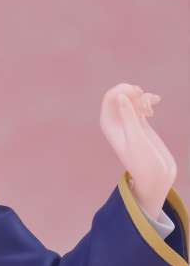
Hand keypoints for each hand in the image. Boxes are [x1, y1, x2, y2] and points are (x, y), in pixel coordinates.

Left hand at [100, 83, 176, 218]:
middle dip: (132, 92)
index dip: (123, 89)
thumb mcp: (136, 138)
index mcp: (109, 125)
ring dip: (142, 97)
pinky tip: (155, 105)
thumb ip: (128, 117)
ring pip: (131, 98)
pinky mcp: (140, 123)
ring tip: (150, 108)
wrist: (156, 176)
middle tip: (144, 98)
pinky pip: (140, 104)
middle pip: (119, 94)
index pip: (109, 97)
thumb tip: (120, 96)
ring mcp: (128, 122)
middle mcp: (116, 123)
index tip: (138, 94)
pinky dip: (148, 100)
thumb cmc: (144, 161)